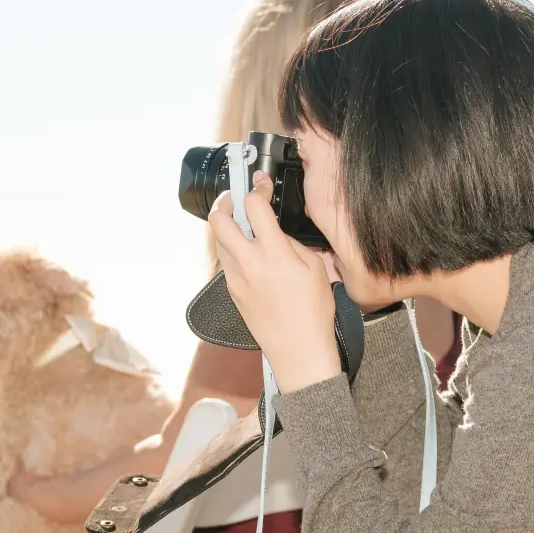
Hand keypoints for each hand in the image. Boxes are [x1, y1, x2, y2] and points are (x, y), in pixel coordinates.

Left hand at [207, 177, 342, 391]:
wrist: (298, 349)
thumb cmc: (313, 313)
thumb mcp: (315, 269)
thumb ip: (292, 244)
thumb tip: (277, 234)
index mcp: (273, 254)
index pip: (254, 206)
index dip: (257, 188)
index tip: (261, 183)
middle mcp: (249, 263)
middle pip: (218, 220)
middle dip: (224, 202)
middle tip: (235, 199)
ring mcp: (236, 278)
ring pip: (220, 241)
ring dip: (227, 228)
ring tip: (243, 225)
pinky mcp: (233, 292)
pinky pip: (227, 262)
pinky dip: (234, 251)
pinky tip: (251, 255)